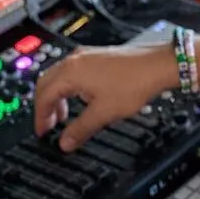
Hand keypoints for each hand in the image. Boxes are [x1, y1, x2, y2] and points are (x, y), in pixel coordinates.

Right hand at [32, 43, 174, 151]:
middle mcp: (75, 60)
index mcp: (71, 72)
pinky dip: (68, 88)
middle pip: (46, 83)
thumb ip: (81, 129)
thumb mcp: (104, 113)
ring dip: (56, 96)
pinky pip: (72, 72)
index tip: (42, 132)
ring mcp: (86, 56)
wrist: (159, 64)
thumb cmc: (134, 82)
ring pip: (59, 76)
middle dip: (44, 106)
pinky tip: (81, 100)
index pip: (44, 96)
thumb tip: (65, 142)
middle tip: (48, 125)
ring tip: (63, 116)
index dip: (40, 117)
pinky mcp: (97, 57)